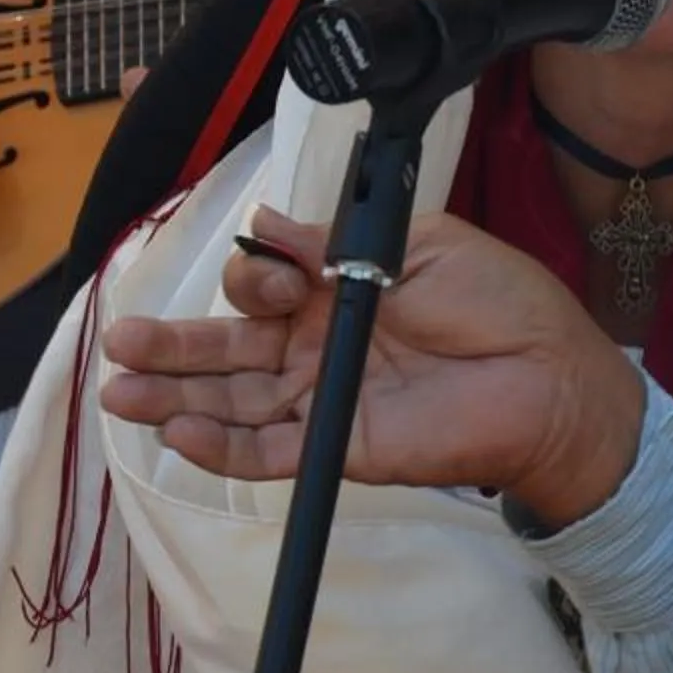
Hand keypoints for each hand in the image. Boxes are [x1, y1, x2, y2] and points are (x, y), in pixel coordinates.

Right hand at [100, 205, 647, 522]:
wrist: (553, 376)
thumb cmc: (503, 303)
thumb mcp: (421, 247)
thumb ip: (338, 243)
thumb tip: (265, 221)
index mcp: (336, 288)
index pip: (260, 285)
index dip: (251, 277)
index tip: (274, 276)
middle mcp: (318, 344)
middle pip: (228, 348)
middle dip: (172, 345)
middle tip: (119, 341)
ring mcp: (324, 398)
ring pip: (232, 404)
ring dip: (175, 399)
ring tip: (119, 393)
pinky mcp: (339, 448)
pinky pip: (269, 452)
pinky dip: (221, 449)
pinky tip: (177, 434)